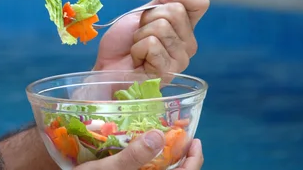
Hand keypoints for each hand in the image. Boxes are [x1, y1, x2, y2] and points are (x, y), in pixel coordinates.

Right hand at [75, 130, 203, 169]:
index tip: (195, 140)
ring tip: (167, 139)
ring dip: (168, 158)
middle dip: (183, 157)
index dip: (194, 160)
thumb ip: (133, 156)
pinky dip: (151, 161)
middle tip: (184, 136)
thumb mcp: (107, 169)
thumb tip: (158, 136)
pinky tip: (145, 149)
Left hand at [93, 0, 209, 78]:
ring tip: (137, 48)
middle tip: (140, 34)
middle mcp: (188, 44)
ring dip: (140, 35)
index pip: (200, 2)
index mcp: (185, 28)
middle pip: (175, 11)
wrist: (107, 67)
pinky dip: (137, 49)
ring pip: (162, 27)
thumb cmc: (123, 44)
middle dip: (148, 18)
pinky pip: (152, 44)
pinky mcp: (168, 71)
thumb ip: (162, 2)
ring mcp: (180, 59)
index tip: (161, 0)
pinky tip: (137, 61)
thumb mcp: (141, 15)